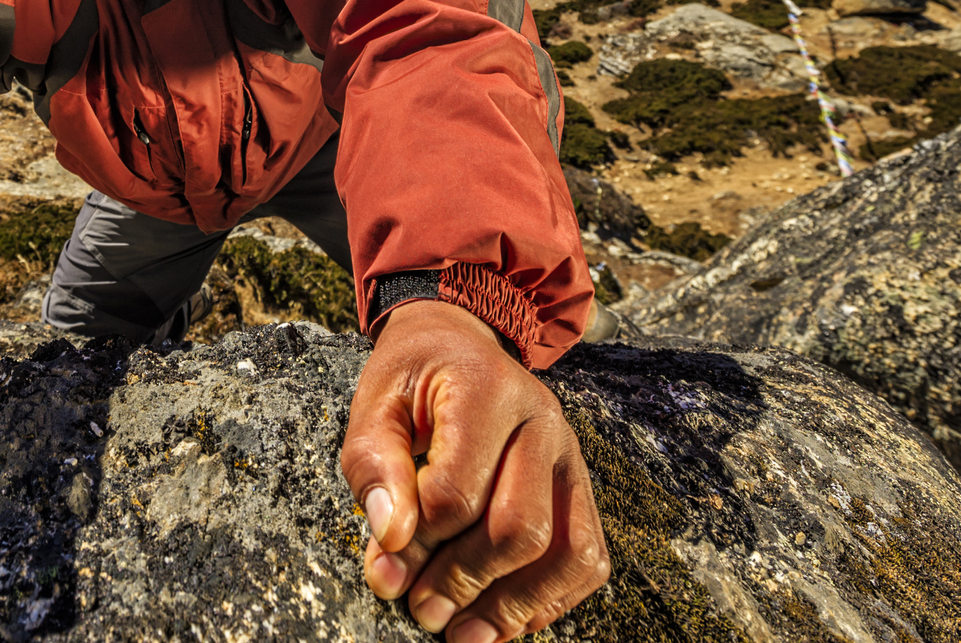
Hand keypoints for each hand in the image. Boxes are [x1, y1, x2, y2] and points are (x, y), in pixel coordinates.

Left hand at [341, 300, 608, 639]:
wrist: (459, 345)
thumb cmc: (412, 379)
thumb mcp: (374, 404)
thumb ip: (374, 466)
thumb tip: (389, 539)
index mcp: (487, 389)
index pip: (458, 490)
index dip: (418, 542)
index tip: (384, 569)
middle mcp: (544, 422)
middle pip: (522, 529)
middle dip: (465, 582)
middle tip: (421, 611)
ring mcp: (572, 457)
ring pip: (568, 552)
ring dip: (513, 606)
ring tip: (461, 633)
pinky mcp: (582, 488)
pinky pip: (586, 559)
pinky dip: (547, 601)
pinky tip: (501, 618)